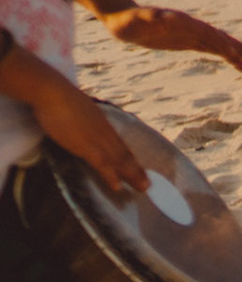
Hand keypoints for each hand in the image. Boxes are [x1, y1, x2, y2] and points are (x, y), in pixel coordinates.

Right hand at [31, 78, 146, 193]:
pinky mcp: (86, 145)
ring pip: (119, 160)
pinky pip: (102, 164)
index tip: (139, 168)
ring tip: (142, 188)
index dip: (130, 158)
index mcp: (104, 124)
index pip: (120, 145)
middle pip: (124, 154)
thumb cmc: (61, 99)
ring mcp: (98, 139)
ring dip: (131, 175)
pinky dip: (110, 176)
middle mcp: (105, 132)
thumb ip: (84, 120)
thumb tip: (82, 125)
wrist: (54, 93)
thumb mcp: (79, 111)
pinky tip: (117, 187)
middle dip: (136, 170)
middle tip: (147, 184)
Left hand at [100, 7, 241, 71]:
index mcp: (184, 22)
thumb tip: (169, 18)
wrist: (123, 18)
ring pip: (218, 45)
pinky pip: (209, 49)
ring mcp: (190, 35)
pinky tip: (233, 63)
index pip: (207, 33)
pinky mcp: (186, 42)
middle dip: (237, 48)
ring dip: (234, 54)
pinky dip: (222, 55)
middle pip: (219, 38)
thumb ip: (154, 18)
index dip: (221, 42)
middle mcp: (191, 27)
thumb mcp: (139, 19)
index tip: (234, 52)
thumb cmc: (128, 20)